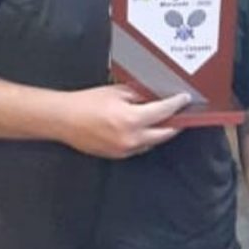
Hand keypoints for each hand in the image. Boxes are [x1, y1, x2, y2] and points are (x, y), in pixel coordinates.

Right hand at [54, 86, 191, 158]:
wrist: (64, 119)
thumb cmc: (87, 103)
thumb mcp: (118, 92)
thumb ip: (140, 95)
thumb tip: (158, 96)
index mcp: (132, 119)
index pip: (164, 112)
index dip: (177, 104)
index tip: (184, 99)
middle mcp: (131, 138)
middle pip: (165, 133)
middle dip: (176, 122)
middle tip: (182, 113)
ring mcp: (125, 149)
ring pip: (153, 142)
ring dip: (161, 132)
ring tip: (166, 120)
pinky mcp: (118, 155)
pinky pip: (140, 148)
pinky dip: (146, 138)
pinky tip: (147, 129)